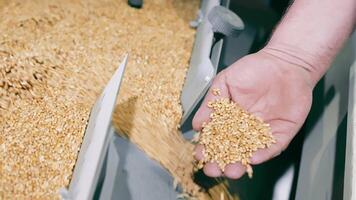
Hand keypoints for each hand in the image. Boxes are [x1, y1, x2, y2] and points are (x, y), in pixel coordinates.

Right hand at [193, 49, 313, 178]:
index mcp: (229, 118)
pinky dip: (264, 153)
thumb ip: (212, 103)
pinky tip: (253, 158)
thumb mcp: (225, 82)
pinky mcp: (281, 133)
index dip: (208, 148)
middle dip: (221, 162)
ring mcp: (263, 132)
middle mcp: (245, 128)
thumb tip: (198, 123)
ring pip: (250, 152)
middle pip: (232, 150)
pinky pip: (272, 146)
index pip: (216, 137)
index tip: (200, 155)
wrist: (284, 62)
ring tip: (232, 170)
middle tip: (213, 170)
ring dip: (241, 163)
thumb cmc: (254, 69)